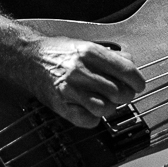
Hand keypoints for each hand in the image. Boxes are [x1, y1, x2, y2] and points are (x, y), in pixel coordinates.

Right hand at [24, 36, 147, 127]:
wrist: (29, 59)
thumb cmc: (60, 52)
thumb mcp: (87, 45)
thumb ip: (110, 56)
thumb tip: (131, 66)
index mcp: (90, 52)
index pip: (126, 71)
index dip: (137, 81)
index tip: (139, 85)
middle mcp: (80, 70)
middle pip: (118, 92)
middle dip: (125, 95)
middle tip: (122, 94)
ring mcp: (70, 89)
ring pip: (105, 108)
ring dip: (110, 107)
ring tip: (107, 101)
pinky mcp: (61, 105)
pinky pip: (87, 121)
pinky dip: (94, 118)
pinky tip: (91, 109)